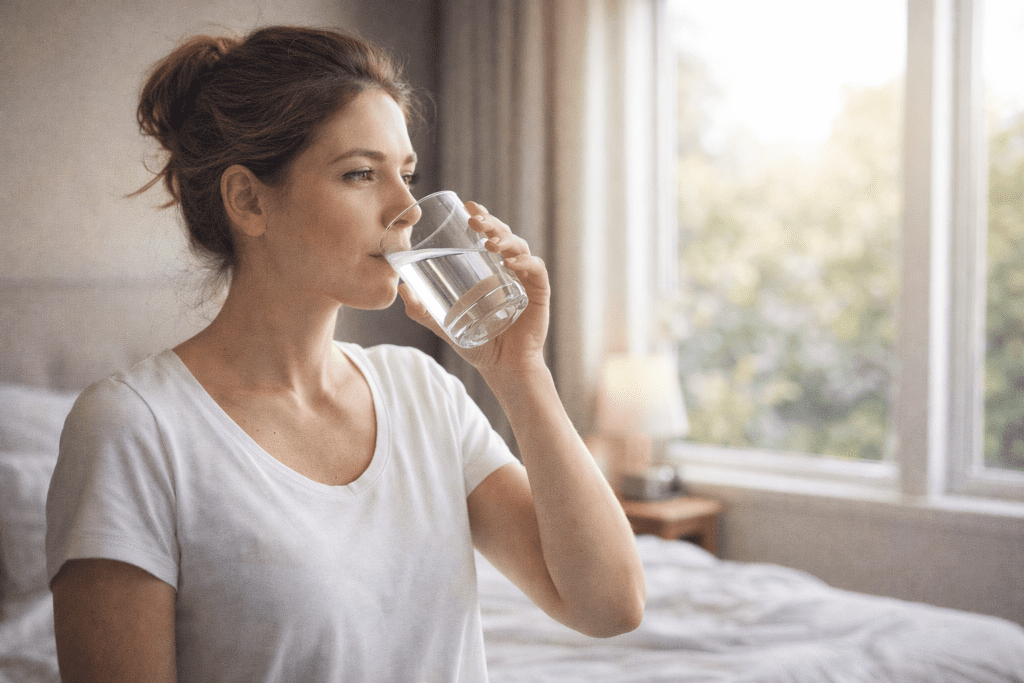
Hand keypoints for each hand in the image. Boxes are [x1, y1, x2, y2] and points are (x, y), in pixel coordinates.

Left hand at [399, 201, 549, 373]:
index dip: (482, 217)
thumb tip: (400, 288)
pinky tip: (510, 262)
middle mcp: (510, 270)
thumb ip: (422, 310)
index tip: (469, 205)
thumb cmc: (477, 343)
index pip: (489, 235)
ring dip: (506, 239)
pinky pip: (535, 270)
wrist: (502, 368)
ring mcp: (525, 280)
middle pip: (504, 236)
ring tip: (490, 241)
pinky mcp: (538, 293)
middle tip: (475, 219)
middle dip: (491, 222)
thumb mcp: (443, 324)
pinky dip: (525, 262)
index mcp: (491, 270)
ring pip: (520, 247)